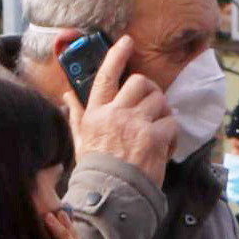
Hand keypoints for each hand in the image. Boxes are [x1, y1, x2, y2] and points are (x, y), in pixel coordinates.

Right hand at [64, 33, 175, 184]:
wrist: (109, 197)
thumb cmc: (95, 170)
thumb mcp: (80, 140)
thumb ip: (76, 115)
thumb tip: (67, 96)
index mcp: (96, 113)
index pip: (107, 76)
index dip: (117, 55)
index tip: (127, 41)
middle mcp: (115, 114)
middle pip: (140, 82)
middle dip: (150, 91)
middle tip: (151, 105)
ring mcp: (135, 124)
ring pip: (159, 101)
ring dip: (163, 113)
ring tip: (158, 130)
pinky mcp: (153, 138)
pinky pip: (171, 124)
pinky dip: (171, 136)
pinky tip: (163, 149)